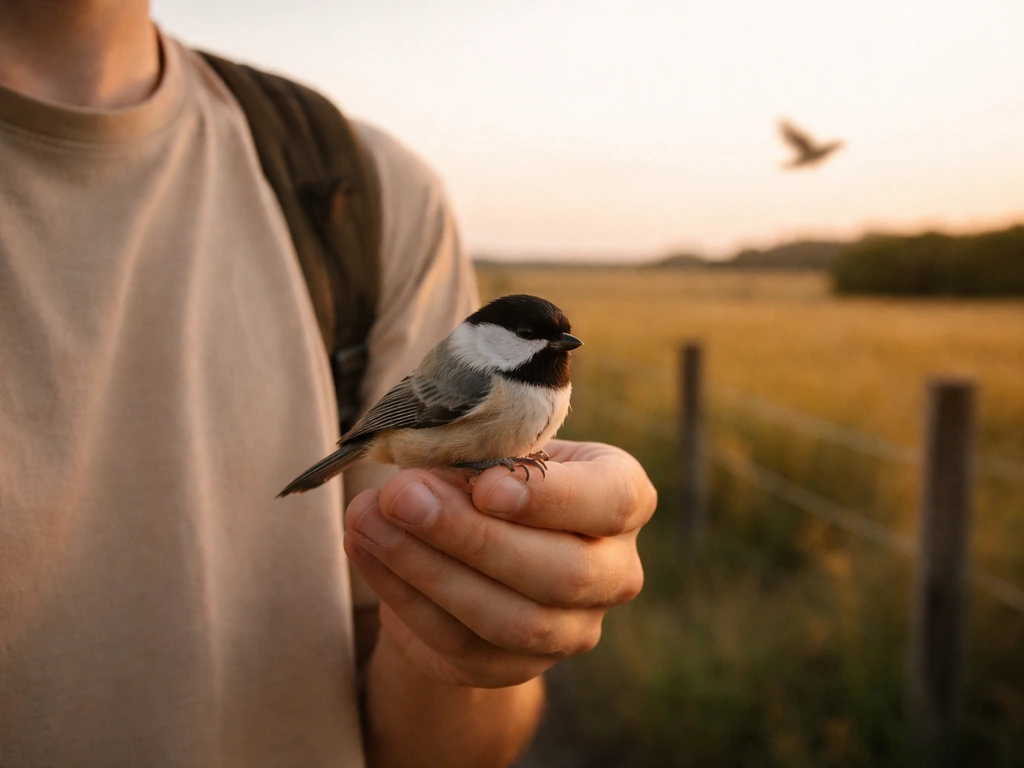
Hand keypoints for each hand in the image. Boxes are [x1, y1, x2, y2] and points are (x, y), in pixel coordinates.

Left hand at [343, 440, 656, 688]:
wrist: (485, 540)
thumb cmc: (500, 474)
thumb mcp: (503, 448)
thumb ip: (479, 456)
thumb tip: (419, 482)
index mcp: (623, 499)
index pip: (610, 502)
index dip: (551, 500)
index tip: (485, 486)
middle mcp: (613, 572)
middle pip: (560, 573)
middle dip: (471, 536)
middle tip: (401, 496)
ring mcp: (571, 630)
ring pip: (510, 621)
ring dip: (428, 570)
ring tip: (368, 522)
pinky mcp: (516, 667)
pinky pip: (459, 644)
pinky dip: (404, 597)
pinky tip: (366, 551)